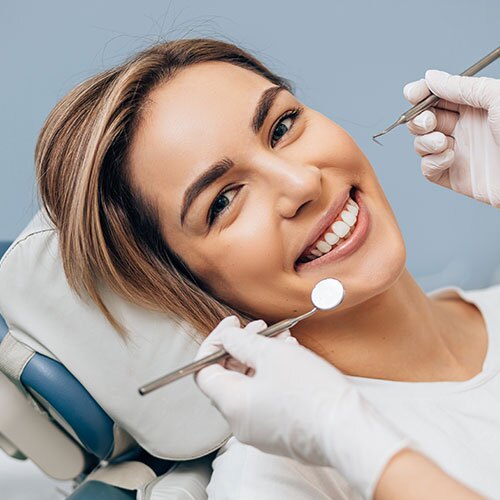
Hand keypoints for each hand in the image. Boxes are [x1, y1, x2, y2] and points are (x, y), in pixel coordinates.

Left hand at [194, 316, 411, 498]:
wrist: (350, 431)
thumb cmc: (312, 394)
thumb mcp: (272, 355)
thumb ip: (241, 342)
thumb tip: (226, 336)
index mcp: (232, 404)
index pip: (203, 370)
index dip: (214, 342)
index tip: (231, 326)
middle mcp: (240, 422)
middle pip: (228, 376)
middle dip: (242, 346)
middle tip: (260, 328)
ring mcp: (260, 430)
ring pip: (251, 385)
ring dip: (262, 357)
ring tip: (283, 339)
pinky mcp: (280, 432)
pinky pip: (267, 398)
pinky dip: (273, 375)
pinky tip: (292, 356)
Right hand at [404, 70, 499, 206]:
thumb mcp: (497, 98)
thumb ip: (462, 86)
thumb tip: (431, 77)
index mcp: (475, 105)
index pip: (438, 96)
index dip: (421, 94)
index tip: (412, 94)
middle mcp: (465, 127)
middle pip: (424, 120)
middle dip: (419, 120)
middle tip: (429, 122)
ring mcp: (459, 153)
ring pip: (422, 144)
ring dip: (424, 142)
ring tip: (442, 143)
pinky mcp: (455, 177)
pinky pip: (428, 170)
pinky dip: (431, 163)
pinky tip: (449, 159)